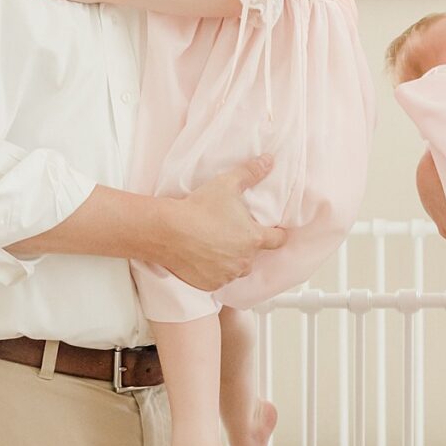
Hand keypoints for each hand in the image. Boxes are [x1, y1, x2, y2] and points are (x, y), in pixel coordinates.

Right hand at [153, 157, 283, 289]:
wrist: (167, 231)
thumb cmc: (198, 208)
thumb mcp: (227, 184)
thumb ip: (250, 173)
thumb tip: (268, 160)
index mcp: (254, 238)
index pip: (278, 240)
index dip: (276, 233)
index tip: (272, 230)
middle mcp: (244, 261)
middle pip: (253, 255)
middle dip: (246, 246)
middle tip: (230, 233)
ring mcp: (227, 275)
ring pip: (235, 269)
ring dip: (230, 260)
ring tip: (213, 245)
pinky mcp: (211, 285)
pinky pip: (218, 280)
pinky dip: (213, 271)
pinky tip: (202, 257)